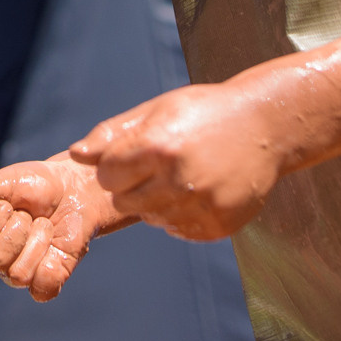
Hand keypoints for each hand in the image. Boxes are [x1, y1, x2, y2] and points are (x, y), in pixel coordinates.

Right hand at [0, 158, 121, 300]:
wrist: (73, 188)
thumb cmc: (32, 185)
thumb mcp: (2, 180)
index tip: (7, 204)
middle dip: (18, 227)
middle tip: (29, 214)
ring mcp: (17, 274)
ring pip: (18, 275)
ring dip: (38, 240)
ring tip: (44, 226)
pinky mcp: (46, 282)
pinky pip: (43, 288)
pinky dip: (52, 264)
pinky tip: (55, 247)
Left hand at [70, 80, 284, 241]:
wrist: (266, 126)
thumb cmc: (203, 112)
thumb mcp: (156, 109)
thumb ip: (112, 133)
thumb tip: (74, 155)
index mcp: (158, 146)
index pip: (106, 176)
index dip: (115, 166)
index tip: (134, 155)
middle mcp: (179, 179)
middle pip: (124, 202)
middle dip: (132, 186)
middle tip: (158, 166)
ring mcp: (202, 206)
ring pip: (151, 218)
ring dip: (158, 201)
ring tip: (183, 175)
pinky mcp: (219, 226)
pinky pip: (179, 231)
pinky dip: (183, 216)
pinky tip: (200, 190)